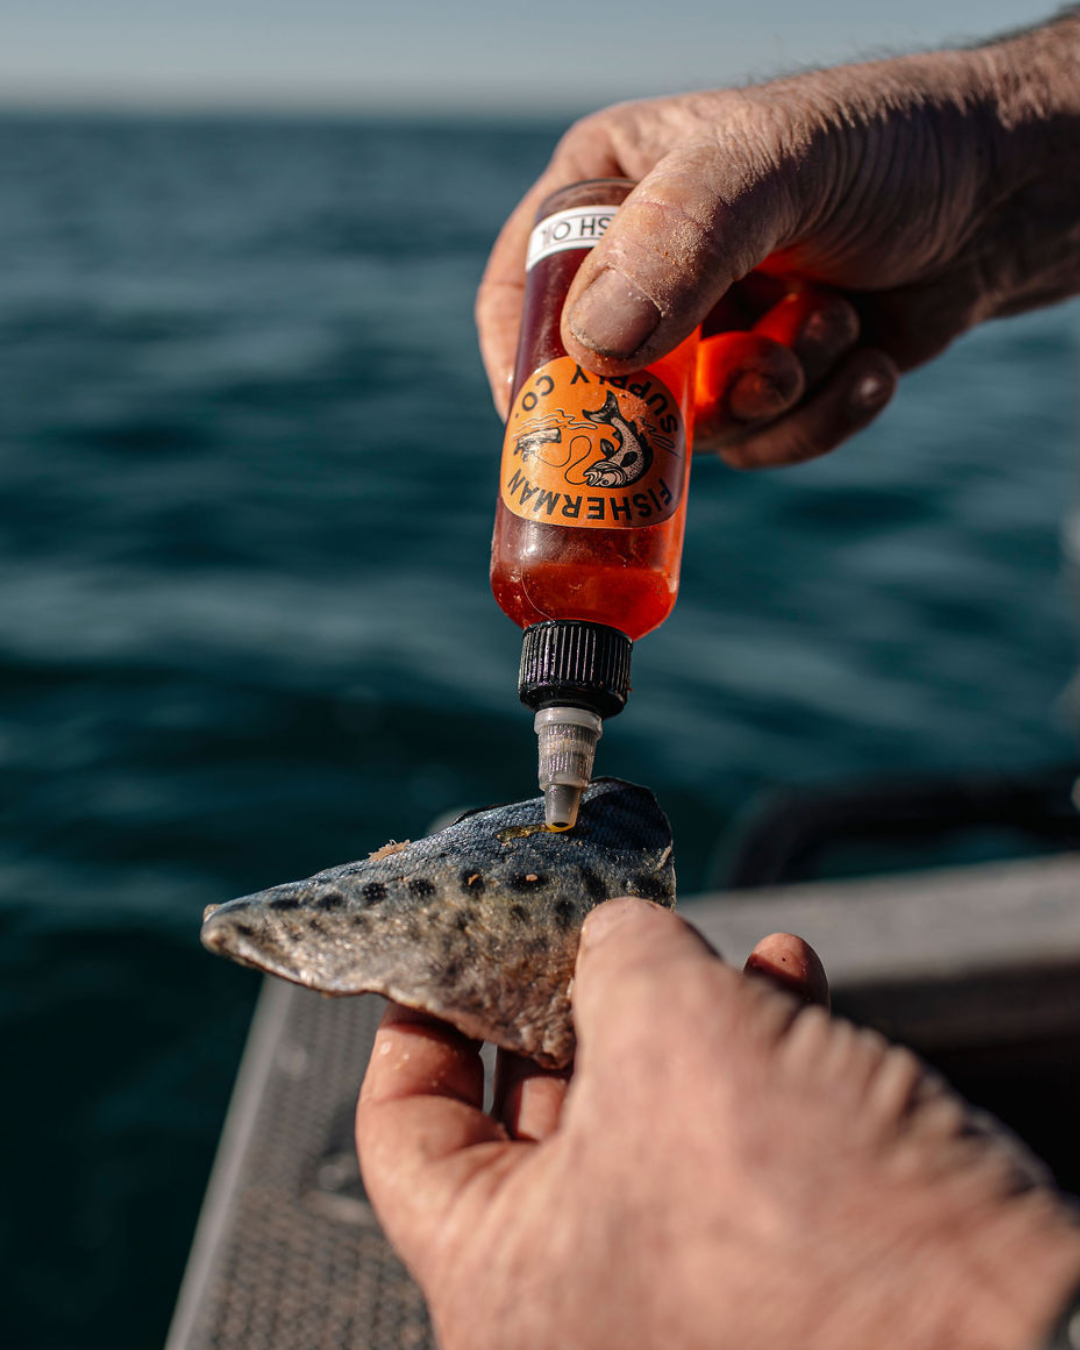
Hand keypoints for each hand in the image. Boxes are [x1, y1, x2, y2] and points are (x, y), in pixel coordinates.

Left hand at [357, 897, 1079, 1349]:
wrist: (1008, 1339)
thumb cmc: (805, 1226)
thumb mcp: (678, 1034)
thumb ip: (617, 956)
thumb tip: (612, 931)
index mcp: (500, 1281)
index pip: (407, 1132)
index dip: (422, 1018)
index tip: (448, 944)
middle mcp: (573, 1300)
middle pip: (536, 1108)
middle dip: (576, 991)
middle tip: (588, 916)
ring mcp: (674, 1284)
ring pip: (647, 1110)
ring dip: (682, 1005)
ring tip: (712, 938)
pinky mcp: (768, 1262)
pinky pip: (730, 1136)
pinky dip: (754, 1047)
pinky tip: (788, 977)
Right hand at [477, 14, 1079, 466]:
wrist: (1006, 194)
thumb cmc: (889, 146)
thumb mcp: (775, 164)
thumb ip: (681, 241)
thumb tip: (594, 353)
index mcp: (613, 193)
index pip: (525, 290)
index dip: (529, 368)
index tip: (559, 428)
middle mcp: (649, 270)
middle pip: (605, 385)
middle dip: (688, 400)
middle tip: (757, 379)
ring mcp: (708, 334)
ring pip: (692, 428)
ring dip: (775, 394)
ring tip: (835, 324)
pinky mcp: (768, 383)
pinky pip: (762, 446)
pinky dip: (819, 418)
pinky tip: (870, 362)